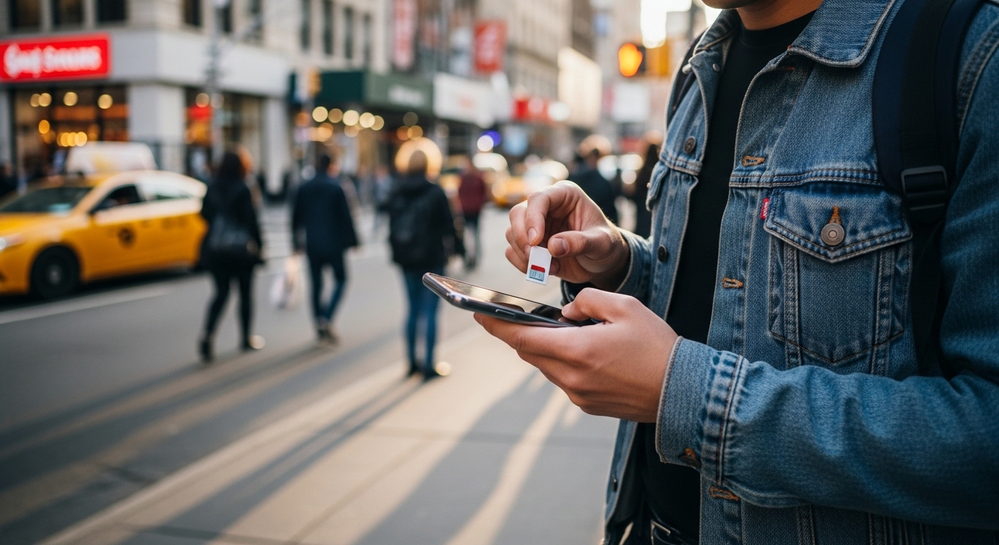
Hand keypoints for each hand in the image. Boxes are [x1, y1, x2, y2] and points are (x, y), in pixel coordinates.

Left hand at [475, 288, 677, 421]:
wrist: (684, 392)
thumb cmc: (657, 347)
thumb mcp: (625, 307)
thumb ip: (587, 300)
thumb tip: (567, 311)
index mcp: (577, 350)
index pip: (521, 338)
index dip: (496, 325)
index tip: (478, 313)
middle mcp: (571, 377)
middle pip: (530, 353)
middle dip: (522, 333)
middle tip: (516, 316)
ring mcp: (578, 395)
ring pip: (546, 366)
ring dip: (547, 348)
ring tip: (562, 330)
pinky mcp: (588, 405)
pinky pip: (564, 379)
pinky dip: (564, 362)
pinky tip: (584, 351)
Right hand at [506, 181, 628, 288]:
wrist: (600, 263)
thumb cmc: (605, 245)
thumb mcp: (601, 243)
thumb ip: (580, 242)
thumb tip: (553, 246)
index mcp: (565, 195)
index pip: (539, 198)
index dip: (533, 218)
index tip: (536, 241)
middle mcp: (546, 206)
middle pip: (518, 213)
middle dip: (523, 238)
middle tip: (536, 258)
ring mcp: (535, 225)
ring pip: (512, 233)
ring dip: (527, 255)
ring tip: (553, 267)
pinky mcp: (528, 243)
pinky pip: (512, 251)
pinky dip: (523, 264)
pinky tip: (545, 270)